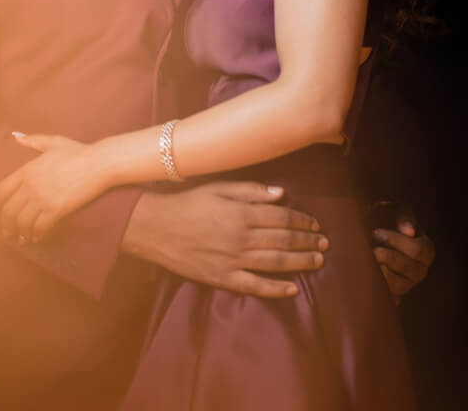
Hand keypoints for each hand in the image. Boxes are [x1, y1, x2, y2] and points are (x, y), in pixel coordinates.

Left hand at [0, 133, 106, 242]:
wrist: (99, 163)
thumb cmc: (77, 151)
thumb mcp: (52, 142)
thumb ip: (32, 140)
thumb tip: (16, 136)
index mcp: (26, 170)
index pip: (0, 190)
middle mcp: (30, 185)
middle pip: (8, 210)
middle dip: (4, 224)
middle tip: (5, 232)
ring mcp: (43, 198)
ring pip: (22, 221)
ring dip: (19, 232)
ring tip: (20, 238)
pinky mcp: (57, 209)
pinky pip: (40, 227)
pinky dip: (35, 234)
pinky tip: (36, 238)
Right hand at [123, 181, 326, 297]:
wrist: (153, 227)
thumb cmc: (185, 203)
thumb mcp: (216, 188)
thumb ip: (249, 191)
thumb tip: (281, 194)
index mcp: (240, 213)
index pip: (282, 217)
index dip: (303, 221)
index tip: (316, 225)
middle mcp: (241, 238)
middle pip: (284, 240)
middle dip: (307, 241)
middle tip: (324, 244)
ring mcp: (233, 260)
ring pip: (276, 262)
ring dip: (301, 262)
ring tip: (317, 261)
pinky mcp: (223, 277)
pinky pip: (255, 286)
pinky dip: (276, 289)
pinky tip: (293, 289)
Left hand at [372, 209, 434, 301]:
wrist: (369, 236)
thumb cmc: (385, 221)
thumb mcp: (394, 213)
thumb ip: (403, 218)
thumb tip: (410, 231)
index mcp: (425, 250)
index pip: (418, 250)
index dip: (395, 241)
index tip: (376, 232)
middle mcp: (420, 269)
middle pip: (410, 268)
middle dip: (389, 257)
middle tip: (372, 249)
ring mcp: (407, 284)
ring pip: (400, 286)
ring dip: (383, 273)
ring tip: (369, 261)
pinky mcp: (394, 294)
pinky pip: (390, 297)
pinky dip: (379, 288)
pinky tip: (368, 277)